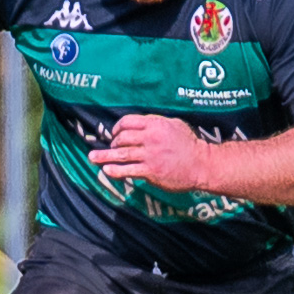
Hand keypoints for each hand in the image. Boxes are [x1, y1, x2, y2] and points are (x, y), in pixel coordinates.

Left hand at [89, 114, 207, 191]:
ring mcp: (149, 155)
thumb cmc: (191, 144)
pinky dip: (114, 170)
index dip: (117, 127)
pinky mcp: (150, 171)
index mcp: (155, 124)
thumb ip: (157, 123)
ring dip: (104, 155)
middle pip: (122, 138)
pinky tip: (106, 170)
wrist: (202, 164)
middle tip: (112, 147)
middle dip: (113, 142)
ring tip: (92, 157)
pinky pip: (127, 170)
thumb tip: (141, 125)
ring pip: (121, 154)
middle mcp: (150, 138)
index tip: (114, 133)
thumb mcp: (175, 125)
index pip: (128, 122)